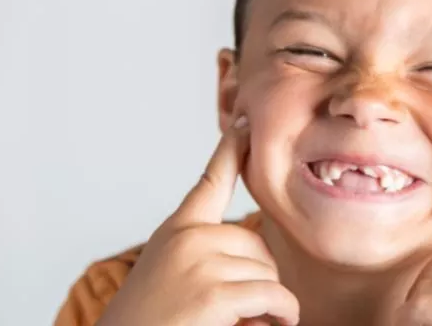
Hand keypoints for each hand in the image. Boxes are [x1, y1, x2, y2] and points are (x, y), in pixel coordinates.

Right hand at [96, 116, 299, 325]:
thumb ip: (207, 255)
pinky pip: (274, 296)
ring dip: (269, 304)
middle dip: (261, 278)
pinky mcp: (213, 292)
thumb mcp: (172, 276)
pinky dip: (283, 315)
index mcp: (176, 231)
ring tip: (242, 323)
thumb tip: (260, 262)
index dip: (231, 152)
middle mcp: (187, 237)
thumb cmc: (147, 323)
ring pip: (268, 274)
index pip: (209, 182)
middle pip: (256, 244)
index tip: (244, 125)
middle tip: (246, 309)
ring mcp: (199, 261)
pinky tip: (274, 324)